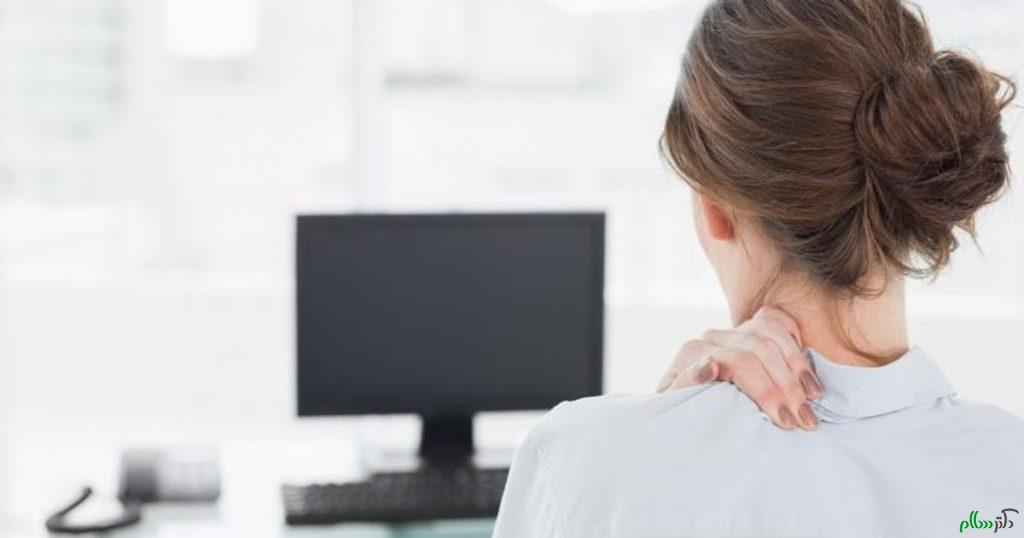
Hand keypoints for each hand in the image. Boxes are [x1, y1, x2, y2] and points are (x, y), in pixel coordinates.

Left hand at [655, 306, 822, 430]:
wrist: (683, 405)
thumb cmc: (683, 412)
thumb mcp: (678, 405)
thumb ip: (688, 383)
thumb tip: (710, 364)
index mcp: (694, 352)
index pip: (739, 362)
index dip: (765, 390)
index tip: (785, 420)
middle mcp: (714, 336)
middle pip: (760, 350)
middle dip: (787, 387)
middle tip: (806, 419)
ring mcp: (733, 330)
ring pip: (772, 334)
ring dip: (797, 366)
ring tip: (814, 398)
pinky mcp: (748, 327)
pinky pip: (776, 320)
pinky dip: (794, 340)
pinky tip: (805, 367)